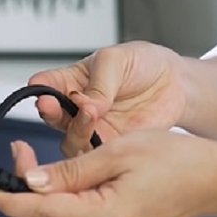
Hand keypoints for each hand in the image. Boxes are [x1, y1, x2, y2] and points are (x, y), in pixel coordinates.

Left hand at [0, 132, 216, 216]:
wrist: (212, 181)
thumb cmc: (175, 162)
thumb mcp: (114, 152)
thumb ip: (67, 171)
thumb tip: (30, 181)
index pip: (33, 211)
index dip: (3, 194)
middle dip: (25, 186)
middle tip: (24, 153)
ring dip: (44, 198)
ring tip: (53, 168)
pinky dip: (63, 209)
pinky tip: (73, 187)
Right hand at [29, 41, 188, 156]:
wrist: (178, 85)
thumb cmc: (144, 65)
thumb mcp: (118, 60)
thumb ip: (100, 83)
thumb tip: (86, 105)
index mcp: (72, 81)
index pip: (46, 84)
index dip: (39, 88)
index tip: (39, 88)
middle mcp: (76, 108)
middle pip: (52, 116)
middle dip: (50, 111)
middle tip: (52, 105)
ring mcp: (93, 129)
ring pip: (70, 139)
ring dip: (75, 129)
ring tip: (90, 114)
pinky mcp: (110, 146)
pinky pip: (95, 156)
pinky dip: (95, 151)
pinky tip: (103, 137)